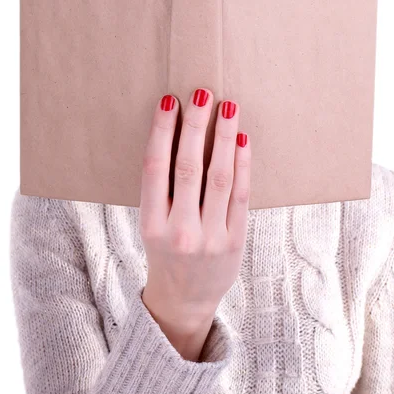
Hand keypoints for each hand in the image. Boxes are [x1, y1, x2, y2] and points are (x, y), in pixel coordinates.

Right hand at [139, 87, 250, 324]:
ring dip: (224, 137)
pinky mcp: (235, 241)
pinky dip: (243, 164)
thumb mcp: (151, 225)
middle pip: (188, 167)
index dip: (162, 131)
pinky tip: (242, 139)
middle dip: (195, 126)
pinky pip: (241, 195)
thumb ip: (161, 189)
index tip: (169, 101)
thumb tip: (177, 135)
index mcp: (151, 224)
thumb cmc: (165, 253)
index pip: (155, 168)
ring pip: (219, 177)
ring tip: (227, 108)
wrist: (184, 299)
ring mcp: (210, 237)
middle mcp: (180, 231)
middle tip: (202, 93)